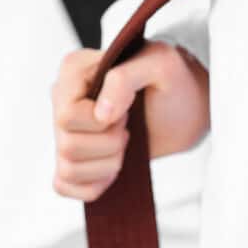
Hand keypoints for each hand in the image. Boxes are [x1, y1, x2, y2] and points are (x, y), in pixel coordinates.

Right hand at [51, 42, 209, 201]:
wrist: (185, 106)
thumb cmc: (173, 80)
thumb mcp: (160, 63)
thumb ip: (125, 78)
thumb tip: (100, 114)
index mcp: (74, 69)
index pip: (67, 115)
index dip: (99, 124)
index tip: (126, 113)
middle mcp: (62, 97)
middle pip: (67, 145)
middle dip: (108, 145)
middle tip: (128, 128)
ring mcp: (64, 128)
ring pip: (68, 168)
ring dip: (106, 164)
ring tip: (125, 144)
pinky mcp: (72, 155)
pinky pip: (65, 184)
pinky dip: (94, 184)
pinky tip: (113, 166)